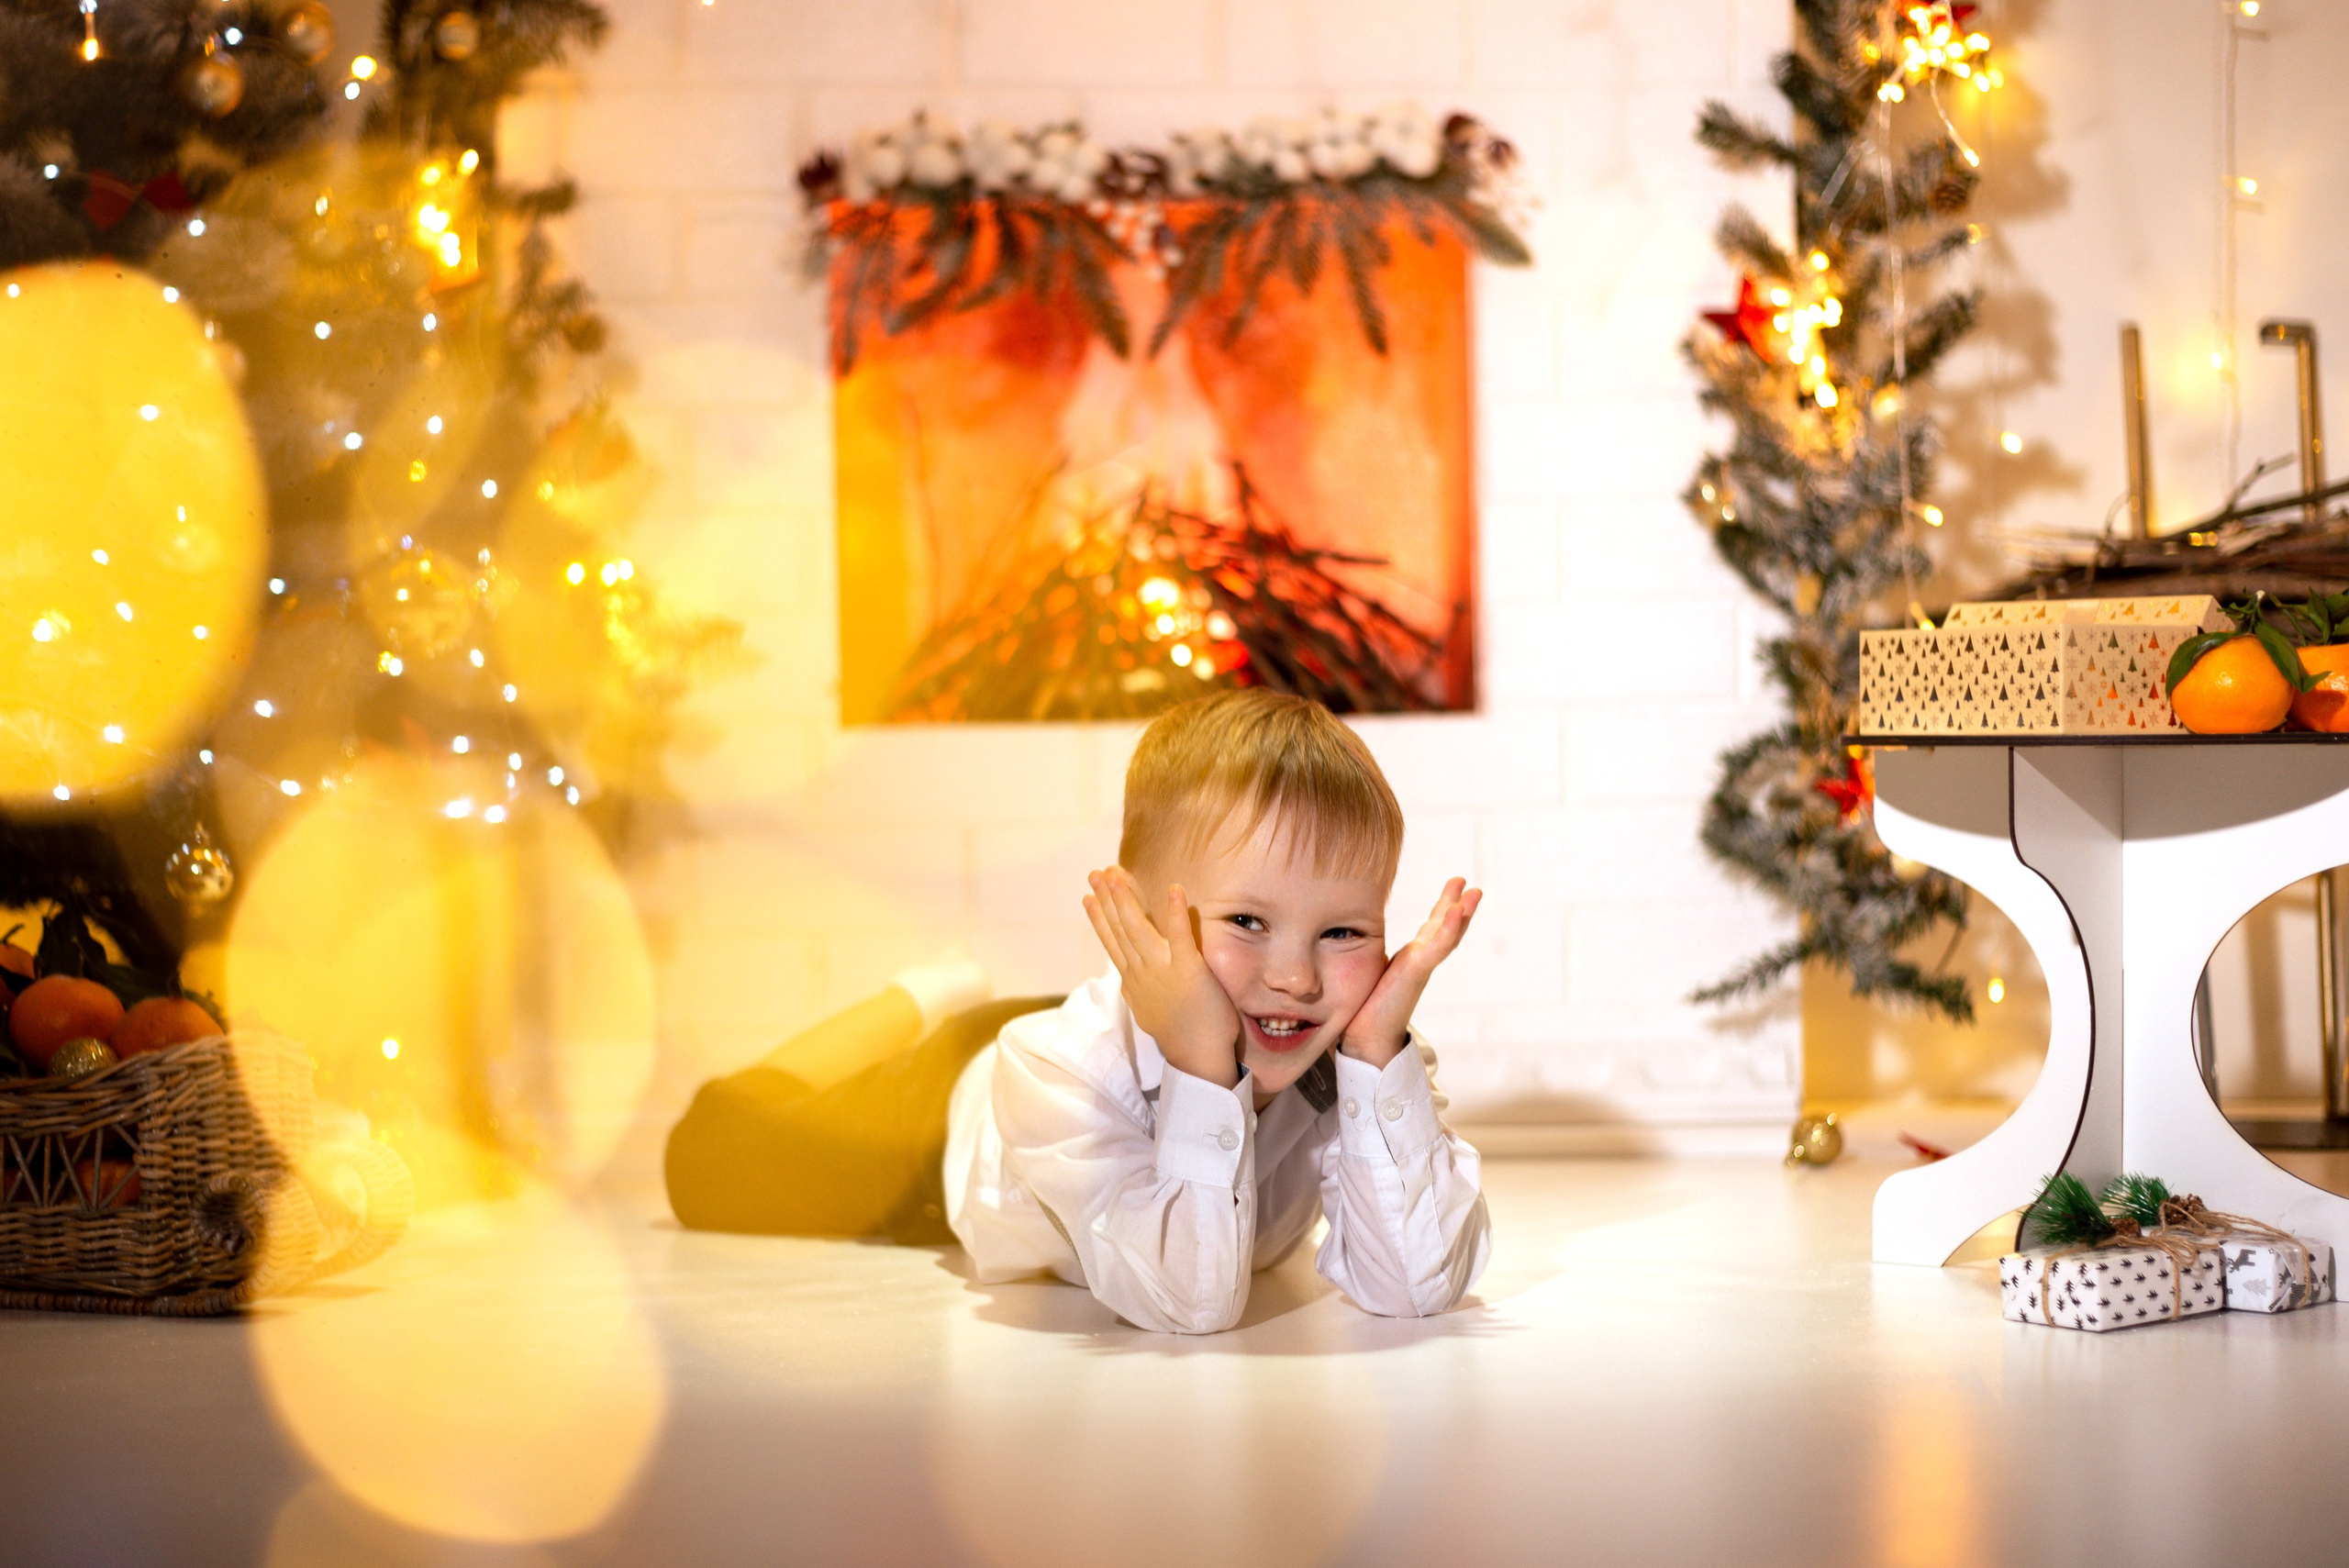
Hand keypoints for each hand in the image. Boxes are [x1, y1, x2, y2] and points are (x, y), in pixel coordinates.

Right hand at [1083, 867, 1241, 1088]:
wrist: (1197, 1057)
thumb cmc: (1179, 1033)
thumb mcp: (1147, 1009)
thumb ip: (1135, 990)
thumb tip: (1125, 980)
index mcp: (1133, 979)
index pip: (1112, 942)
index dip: (1099, 917)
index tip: (1087, 897)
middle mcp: (1141, 971)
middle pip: (1119, 929)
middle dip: (1107, 899)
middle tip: (1096, 873)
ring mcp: (1162, 969)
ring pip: (1138, 928)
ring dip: (1126, 899)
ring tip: (1117, 874)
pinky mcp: (1188, 968)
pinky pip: (1180, 935)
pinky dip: (1175, 912)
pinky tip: (1175, 889)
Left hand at [1340, 877, 1480, 1067]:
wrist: (1366, 1040)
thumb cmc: (1365, 1010)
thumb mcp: (1370, 973)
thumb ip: (1372, 960)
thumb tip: (1352, 946)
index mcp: (1410, 961)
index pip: (1431, 929)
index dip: (1444, 909)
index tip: (1455, 888)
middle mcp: (1419, 961)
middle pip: (1445, 928)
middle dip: (1459, 905)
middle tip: (1470, 885)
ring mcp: (1421, 966)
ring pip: (1447, 935)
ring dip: (1461, 912)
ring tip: (1474, 892)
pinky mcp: (1416, 972)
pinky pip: (1436, 946)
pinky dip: (1448, 928)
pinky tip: (1457, 911)